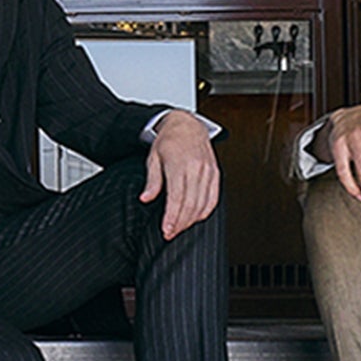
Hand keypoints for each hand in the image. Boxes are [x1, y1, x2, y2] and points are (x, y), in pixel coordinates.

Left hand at [140, 109, 219, 238]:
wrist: (187, 126)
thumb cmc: (169, 141)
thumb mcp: (153, 158)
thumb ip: (152, 181)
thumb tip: (145, 198)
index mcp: (179, 163)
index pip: (177, 197)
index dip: (172, 217)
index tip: (166, 230)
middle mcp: (197, 168)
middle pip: (190, 204)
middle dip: (180, 223)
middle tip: (170, 233)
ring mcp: (208, 171)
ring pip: (203, 204)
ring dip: (191, 220)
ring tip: (180, 228)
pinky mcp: (215, 174)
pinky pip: (213, 198)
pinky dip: (205, 211)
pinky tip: (196, 218)